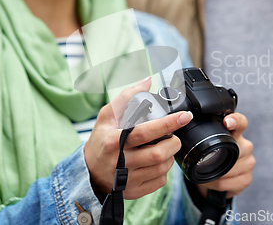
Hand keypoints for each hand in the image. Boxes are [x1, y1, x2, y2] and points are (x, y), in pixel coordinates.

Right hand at [84, 77, 193, 199]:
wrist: (88, 172)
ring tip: (164, 147)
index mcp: (114, 141)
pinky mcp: (133, 191)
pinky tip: (156, 163)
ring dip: (169, 156)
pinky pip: (159, 181)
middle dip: (173, 143)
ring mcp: (126, 179)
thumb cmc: (100, 140)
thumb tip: (147, 81)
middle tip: (173, 136)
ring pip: (161, 168)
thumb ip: (127, 97)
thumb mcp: (107, 116)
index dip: (167, 124)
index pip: (145, 132)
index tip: (184, 116)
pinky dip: (164, 171)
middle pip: (158, 154)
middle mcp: (120, 162)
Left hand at [196, 113, 254, 198]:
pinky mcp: (247, 179)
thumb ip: (202, 134)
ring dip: (216, 174)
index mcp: (236, 133)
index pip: (241, 122)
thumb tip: (182, 128)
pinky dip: (218, 184)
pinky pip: (229, 183)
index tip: (227, 121)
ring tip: (209, 173)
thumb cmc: (212, 157)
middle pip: (235, 150)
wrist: (218, 178)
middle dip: (219, 158)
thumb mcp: (208, 144)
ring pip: (230, 169)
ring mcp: (249, 163)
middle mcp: (246, 146)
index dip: (235, 120)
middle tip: (206, 162)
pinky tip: (215, 182)